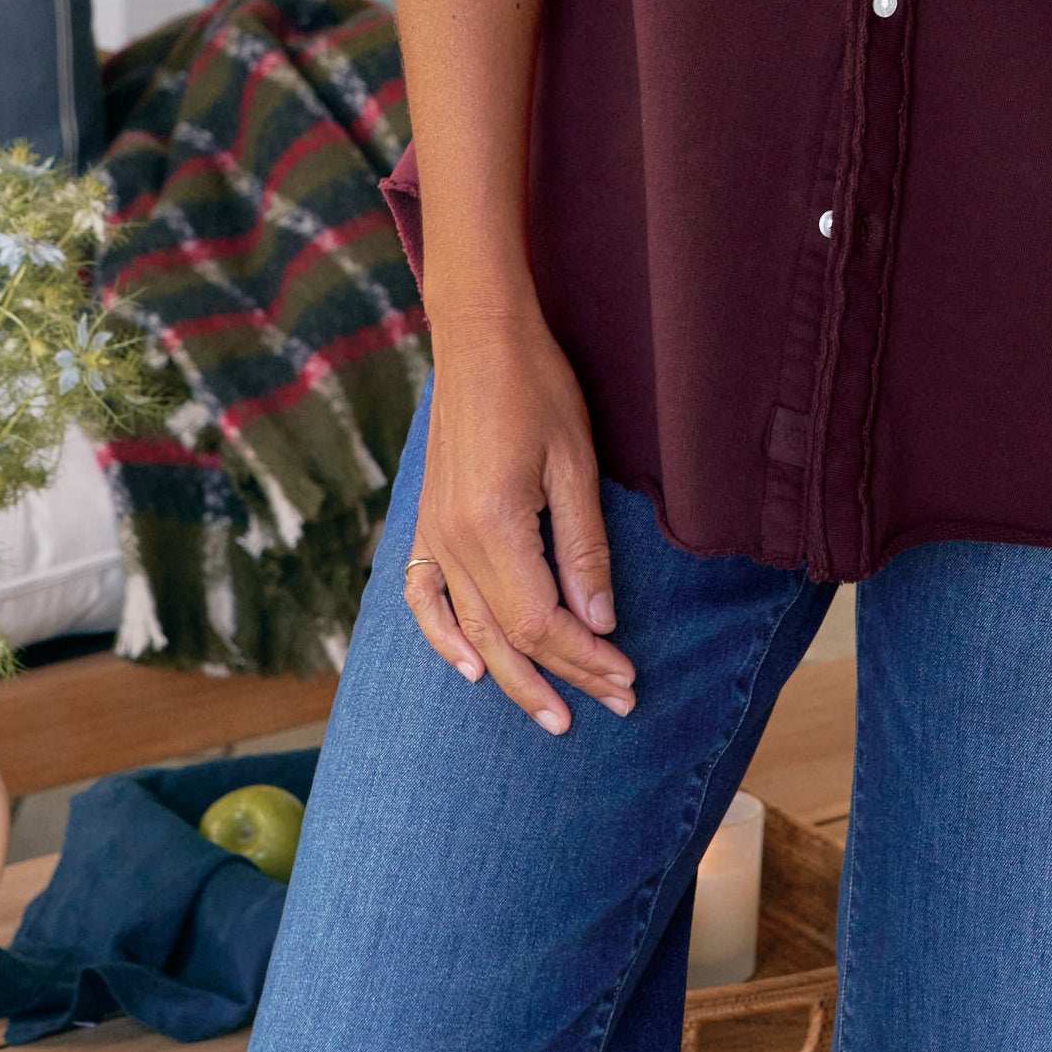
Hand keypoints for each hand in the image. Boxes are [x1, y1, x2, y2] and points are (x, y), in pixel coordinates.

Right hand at [401, 310, 636, 735]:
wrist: (480, 338)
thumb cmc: (538, 388)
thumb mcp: (576, 463)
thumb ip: (584, 548)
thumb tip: (599, 623)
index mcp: (493, 526)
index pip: (542, 623)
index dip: (586, 659)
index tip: (628, 679)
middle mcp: (453, 541)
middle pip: (509, 636)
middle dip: (563, 678)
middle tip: (613, 706)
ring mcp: (431, 535)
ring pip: (470, 629)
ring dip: (511, 677)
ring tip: (553, 714)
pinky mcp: (425, 524)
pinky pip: (423, 598)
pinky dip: (443, 638)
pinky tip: (468, 669)